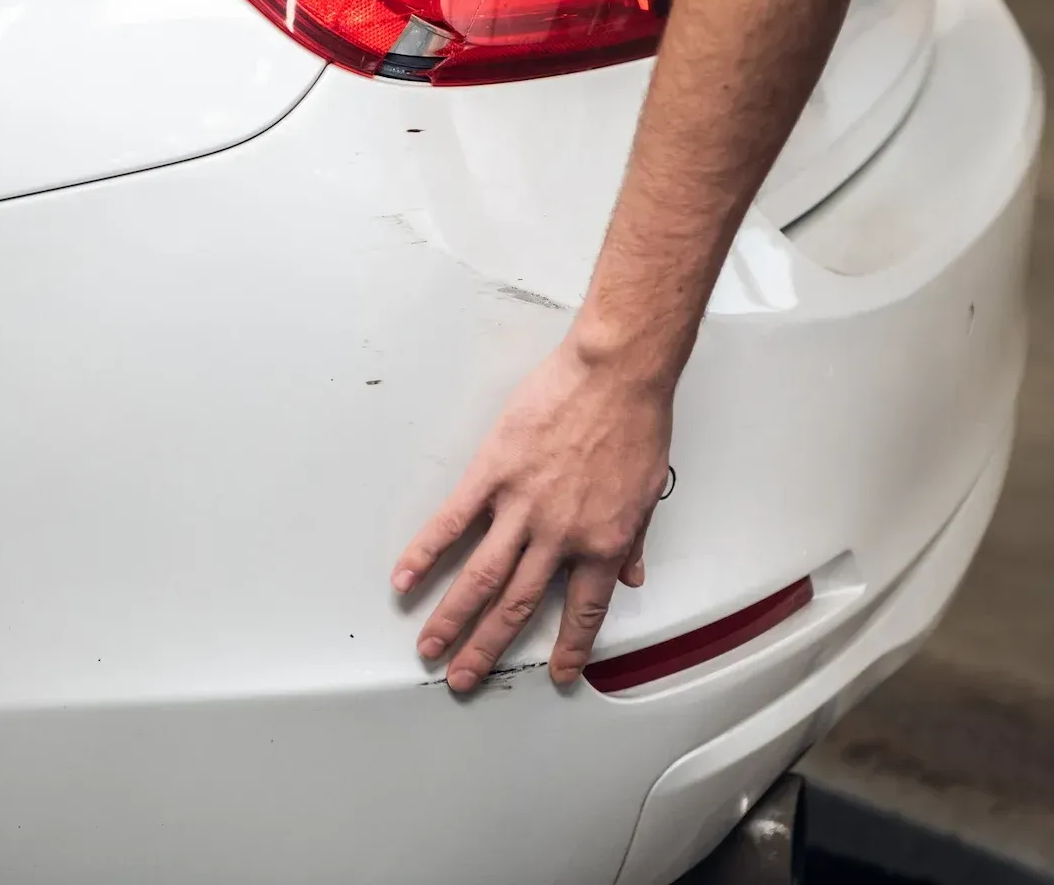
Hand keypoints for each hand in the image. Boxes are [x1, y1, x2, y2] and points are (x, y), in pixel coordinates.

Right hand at [391, 335, 670, 690]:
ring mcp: (522, 507)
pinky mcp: (492, 473)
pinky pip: (453, 522)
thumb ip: (634, 540)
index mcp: (601, 543)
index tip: (558, 674)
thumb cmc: (636, 422)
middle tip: (463, 678)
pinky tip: (405, 579)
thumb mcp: (648, 490)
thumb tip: (630, 576)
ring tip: (429, 647)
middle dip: (487, 648)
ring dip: (452, 618)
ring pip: (480, 577)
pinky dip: (427, 552)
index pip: (583, 611)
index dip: (570, 647)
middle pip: (516, 606)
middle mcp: (559, 536)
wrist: (616, 374)